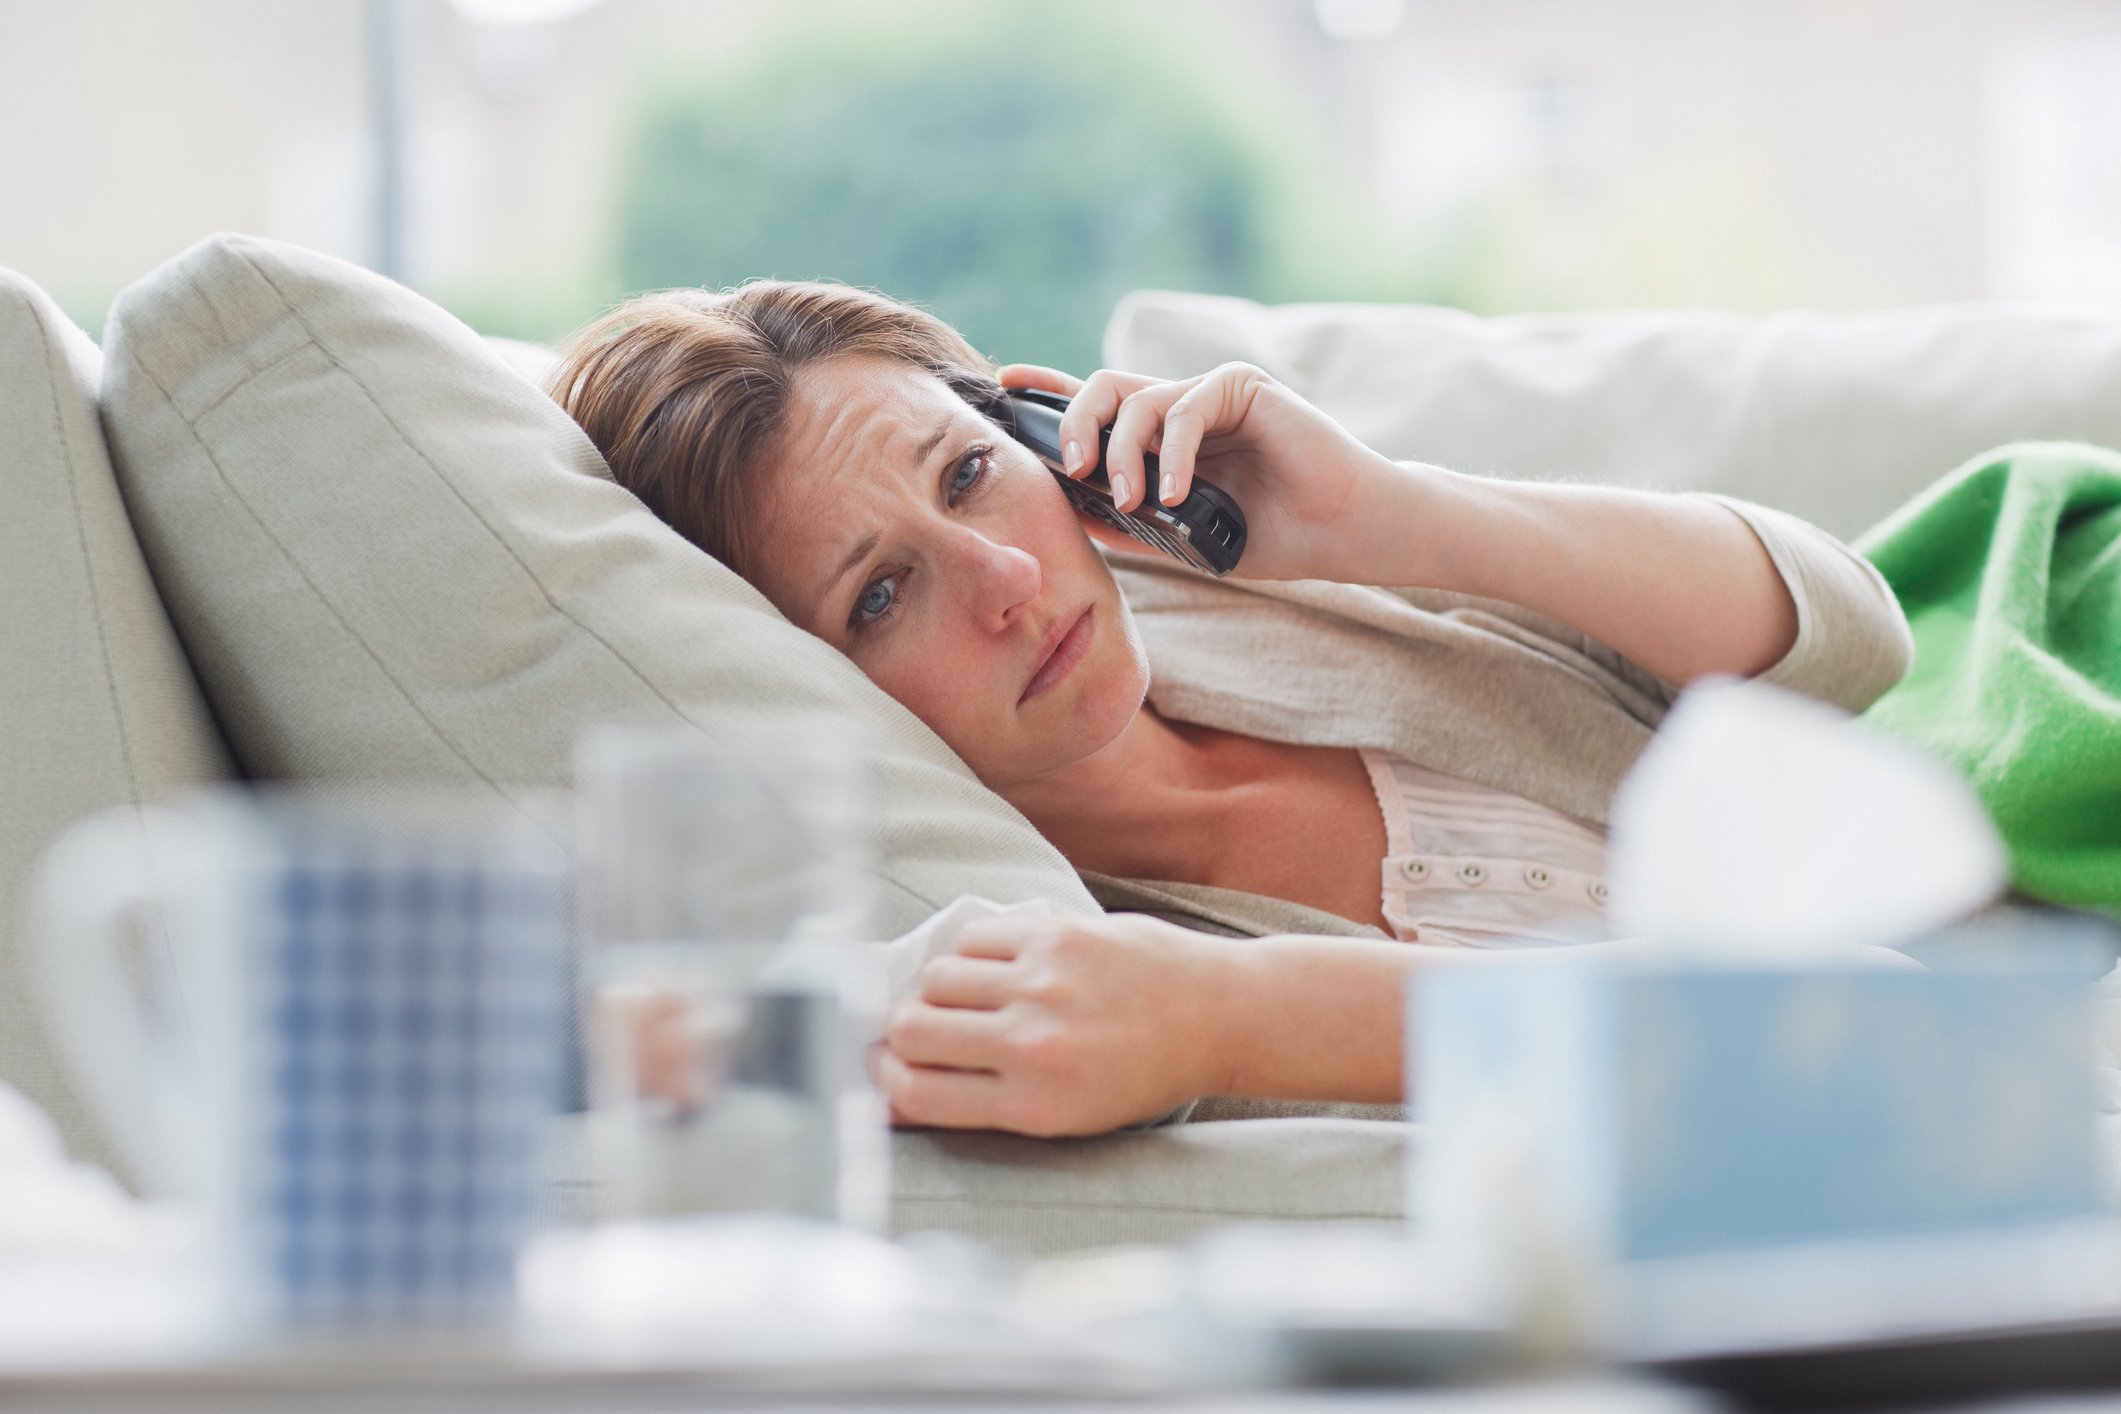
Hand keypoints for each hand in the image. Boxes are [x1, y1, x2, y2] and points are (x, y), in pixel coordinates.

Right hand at [877, 912, 1235, 1136]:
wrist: (1216, 1015)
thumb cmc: (1138, 1073)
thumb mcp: (1066, 1116)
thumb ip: (984, 1103)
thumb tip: (894, 1091)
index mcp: (1034, 1105)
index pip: (916, 1094)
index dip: (883, 1081)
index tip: (884, 1068)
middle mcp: (1033, 1046)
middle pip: (911, 1030)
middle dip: (901, 1033)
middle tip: (916, 1030)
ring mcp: (1043, 984)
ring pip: (935, 977)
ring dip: (937, 990)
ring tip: (966, 997)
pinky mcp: (1055, 934)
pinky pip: (973, 937)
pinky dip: (972, 952)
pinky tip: (998, 966)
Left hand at [998, 361, 1412, 581]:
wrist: (1343, 533)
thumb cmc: (1271, 535)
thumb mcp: (1182, 535)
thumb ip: (1128, 517)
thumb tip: (1068, 508)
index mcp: (1163, 436)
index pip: (1095, 405)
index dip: (1048, 392)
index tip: (1005, 391)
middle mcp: (1181, 406)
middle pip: (1102, 389)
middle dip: (1073, 424)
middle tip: (1071, 468)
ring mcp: (1211, 392)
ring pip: (1137, 399)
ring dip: (1121, 451)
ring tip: (1132, 498)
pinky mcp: (1242, 386)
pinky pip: (1186, 408)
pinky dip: (1174, 452)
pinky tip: (1177, 492)